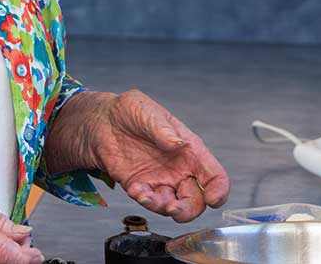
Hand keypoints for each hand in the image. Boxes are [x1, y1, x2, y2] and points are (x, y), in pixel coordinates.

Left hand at [87, 90, 229, 221]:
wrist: (101, 120)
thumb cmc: (130, 111)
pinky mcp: (140, 186)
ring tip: (147, 197)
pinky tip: (135, 190)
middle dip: (189, 209)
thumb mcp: (146, 111)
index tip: (213, 200)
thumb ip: (163, 128)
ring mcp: (160, 180)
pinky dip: (144, 200)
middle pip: (196, 200)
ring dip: (164, 208)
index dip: (219, 190)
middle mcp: (179, 170)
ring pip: (174, 206)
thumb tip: (177, 143)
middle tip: (174, 208)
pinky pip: (149, 201)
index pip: (215, 176)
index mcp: (190, 152)